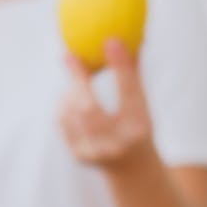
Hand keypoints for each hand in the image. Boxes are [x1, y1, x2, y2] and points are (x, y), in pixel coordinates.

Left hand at [59, 38, 153, 169]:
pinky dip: (66, 104)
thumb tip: (128, 35)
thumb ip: (132, 75)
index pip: (131, 93)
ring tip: (76, 78)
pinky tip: (71, 96)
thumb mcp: (143, 105)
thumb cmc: (138, 127)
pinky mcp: (78, 156)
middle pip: (89, 108)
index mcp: (140, 128)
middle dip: (77, 79)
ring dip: (71, 91)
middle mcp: (117, 144)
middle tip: (70, 55)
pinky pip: (63, 121)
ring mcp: (94, 153)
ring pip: (71, 113)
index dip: (121, 66)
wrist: (133, 171)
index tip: (110, 39)